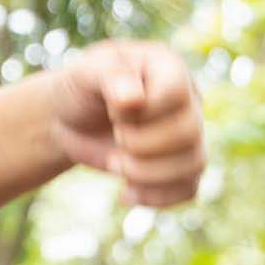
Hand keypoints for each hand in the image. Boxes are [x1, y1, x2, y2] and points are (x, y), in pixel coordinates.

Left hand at [49, 39, 204, 207]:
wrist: (71, 118)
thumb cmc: (81, 88)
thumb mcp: (84, 73)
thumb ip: (109, 77)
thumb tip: (132, 99)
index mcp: (168, 67)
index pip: (175, 93)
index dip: (141, 111)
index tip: (112, 110)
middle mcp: (188, 99)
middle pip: (189, 132)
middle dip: (142, 145)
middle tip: (114, 139)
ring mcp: (189, 134)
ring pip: (194, 163)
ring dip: (148, 174)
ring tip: (114, 165)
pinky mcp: (182, 165)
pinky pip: (188, 188)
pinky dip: (157, 197)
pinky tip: (125, 193)